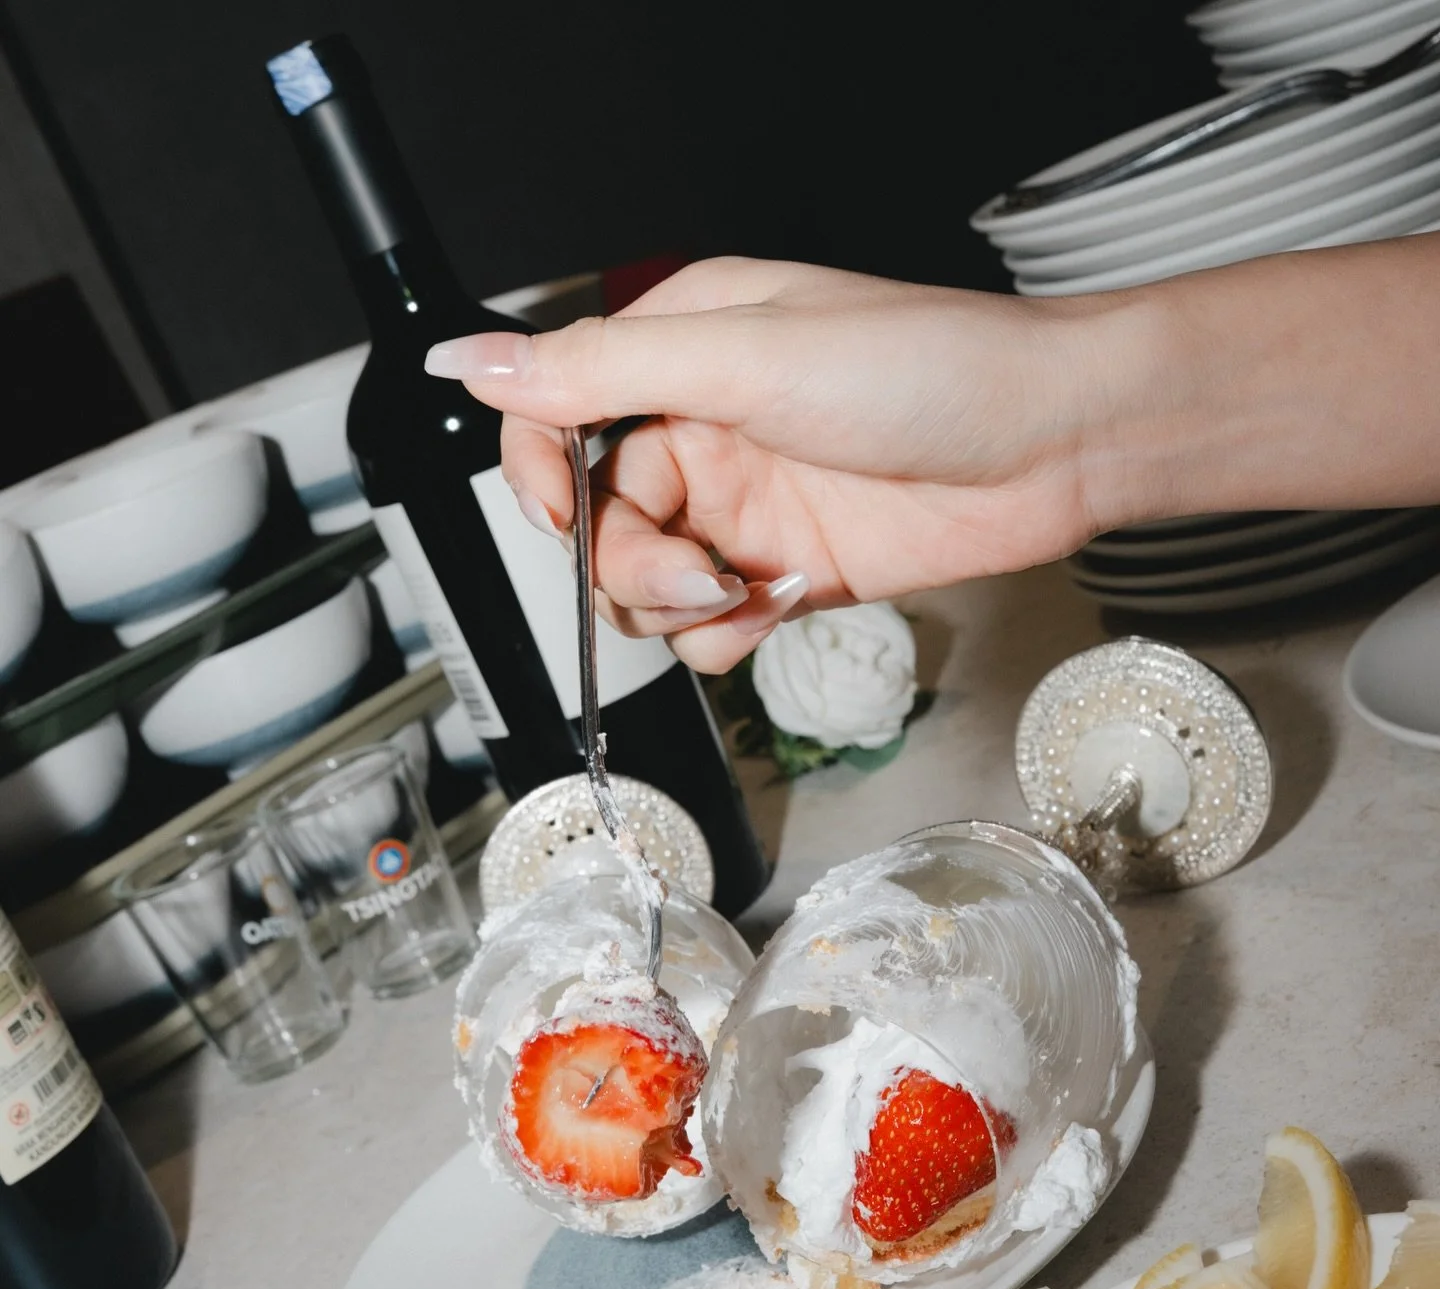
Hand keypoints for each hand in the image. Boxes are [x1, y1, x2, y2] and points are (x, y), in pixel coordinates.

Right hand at [425, 258, 1112, 669]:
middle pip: (595, 524)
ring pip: (644, 590)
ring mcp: (743, 508)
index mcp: (679, 352)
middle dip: (627, 565)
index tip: (564, 517)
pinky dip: (726, 637)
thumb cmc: (927, 368)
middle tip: (696, 571)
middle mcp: (701, 429)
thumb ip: (599, 370)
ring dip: (677, 608)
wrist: (1054, 447)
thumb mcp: (747, 356)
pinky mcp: (784, 575)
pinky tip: (778, 605)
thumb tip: (466, 361)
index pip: (553, 421)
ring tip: (745, 589)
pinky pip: (709, 631)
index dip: (540, 480)